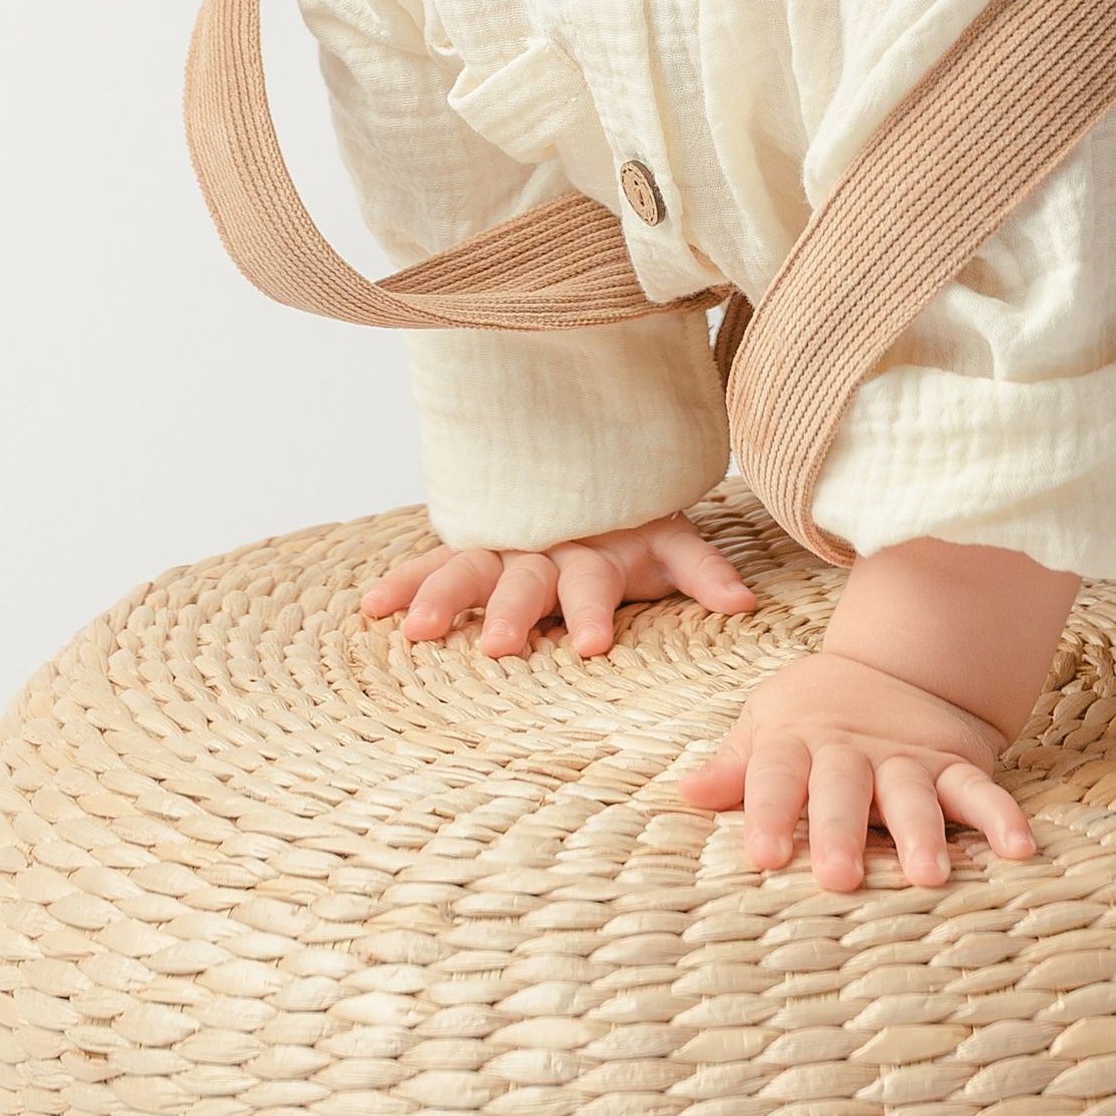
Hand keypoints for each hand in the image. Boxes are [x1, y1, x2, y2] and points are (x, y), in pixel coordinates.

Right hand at [361, 515, 756, 658]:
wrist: (594, 469)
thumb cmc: (634, 521)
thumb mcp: (670, 541)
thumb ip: (703, 569)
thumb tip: (744, 602)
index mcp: (596, 549)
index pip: (595, 581)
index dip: (595, 609)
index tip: (591, 643)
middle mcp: (545, 546)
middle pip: (526, 579)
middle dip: (513, 611)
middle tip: (503, 647)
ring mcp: (504, 546)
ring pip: (471, 568)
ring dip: (445, 597)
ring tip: (419, 631)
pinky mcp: (473, 548)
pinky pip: (433, 560)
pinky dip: (404, 580)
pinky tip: (372, 608)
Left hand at [678, 649, 1036, 890]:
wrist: (891, 663)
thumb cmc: (813, 713)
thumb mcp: (766, 725)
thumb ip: (735, 766)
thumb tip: (685, 794)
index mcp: (799, 741)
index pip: (776, 775)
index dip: (768, 812)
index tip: (762, 854)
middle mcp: (853, 750)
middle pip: (844, 790)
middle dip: (840, 831)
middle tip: (838, 879)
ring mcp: (907, 757)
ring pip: (913, 794)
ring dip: (921, 832)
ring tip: (928, 875)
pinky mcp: (954, 762)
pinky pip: (980, 789)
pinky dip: (1001, 816)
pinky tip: (1020, 849)